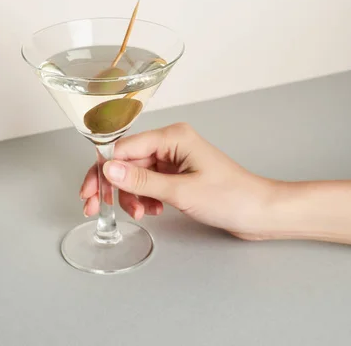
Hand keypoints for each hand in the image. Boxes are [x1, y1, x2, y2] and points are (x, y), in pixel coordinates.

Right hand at [80, 123, 273, 238]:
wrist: (260, 211)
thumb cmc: (230, 196)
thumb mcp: (181, 192)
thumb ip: (142, 182)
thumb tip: (109, 170)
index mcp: (173, 137)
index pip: (125, 148)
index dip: (104, 170)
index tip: (90, 193)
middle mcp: (171, 143)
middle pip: (128, 161)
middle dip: (113, 186)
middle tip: (96, 208)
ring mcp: (175, 160)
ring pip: (137, 175)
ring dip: (131, 195)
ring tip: (141, 214)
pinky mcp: (179, 175)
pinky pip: (150, 183)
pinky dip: (145, 198)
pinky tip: (152, 211)